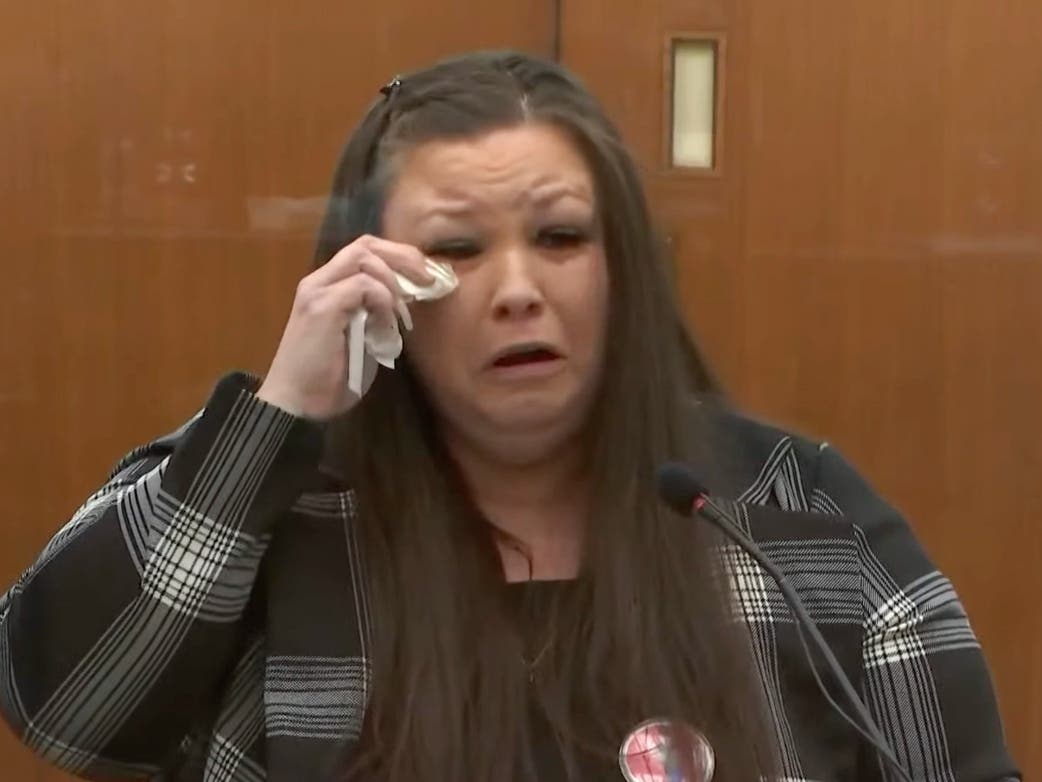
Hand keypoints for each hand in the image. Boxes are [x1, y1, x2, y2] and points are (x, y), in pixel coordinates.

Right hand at [256, 235, 433, 419]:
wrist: (295, 404)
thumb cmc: (327, 379)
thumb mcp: (361, 339)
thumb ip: (375, 315)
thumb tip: (405, 302)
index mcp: (326, 286)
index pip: (363, 251)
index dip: (397, 257)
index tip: (423, 277)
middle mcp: (318, 281)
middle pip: (365, 244)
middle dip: (403, 257)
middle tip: (427, 279)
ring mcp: (317, 291)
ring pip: (364, 258)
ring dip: (392, 282)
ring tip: (401, 313)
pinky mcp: (322, 307)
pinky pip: (363, 286)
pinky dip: (382, 301)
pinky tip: (385, 324)